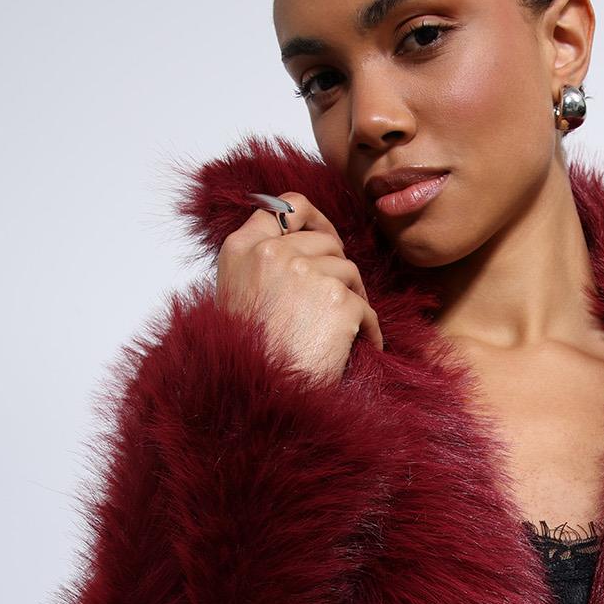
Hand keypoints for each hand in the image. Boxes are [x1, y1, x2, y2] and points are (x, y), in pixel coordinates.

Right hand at [215, 190, 383, 382]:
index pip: (283, 207)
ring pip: (348, 272)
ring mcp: (306, 273)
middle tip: (337, 299)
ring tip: (342, 331)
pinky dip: (367, 332)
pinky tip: (357, 350)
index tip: (325, 235)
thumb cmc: (246, 356)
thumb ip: (260, 263)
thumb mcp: (236, 296)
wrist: (260, 396)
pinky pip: (366, 309)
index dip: (311, 218)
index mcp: (241, 250)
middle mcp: (272, 253)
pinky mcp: (338, 300)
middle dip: (336, 267)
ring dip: (352, 300)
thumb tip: (300, 245)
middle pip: (325, 241)